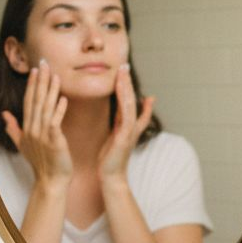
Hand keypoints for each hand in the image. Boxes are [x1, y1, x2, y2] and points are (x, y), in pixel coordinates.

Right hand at [2, 61, 70, 189]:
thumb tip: (4, 115)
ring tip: (56, 75)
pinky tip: (63, 98)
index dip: (32, 85)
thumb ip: (13, 128)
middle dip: (40, 81)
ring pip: (45, 108)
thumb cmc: (40, 163)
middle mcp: (32, 129)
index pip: (29, 101)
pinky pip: (55, 122)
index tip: (36, 70)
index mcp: (27, 128)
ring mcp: (41, 135)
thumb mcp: (23, 144)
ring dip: (50, 91)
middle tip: (45, 64)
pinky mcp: (53, 141)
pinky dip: (59, 110)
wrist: (50, 181)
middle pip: (36, 100)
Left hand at [97, 64, 154, 183]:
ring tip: (123, 72)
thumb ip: (118, 124)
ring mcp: (130, 130)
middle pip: (131, 99)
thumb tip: (120, 114)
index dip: (128, 88)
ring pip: (129, 103)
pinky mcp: (125, 135)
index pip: (130, 103)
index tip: (125, 72)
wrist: (111, 177)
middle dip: (128, 82)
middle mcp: (132, 126)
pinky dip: (125, 100)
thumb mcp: (114, 138)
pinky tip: (123, 90)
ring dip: (126, 86)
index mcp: (127, 126)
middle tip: (123, 65)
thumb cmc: (110, 161)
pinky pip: (126, 113)